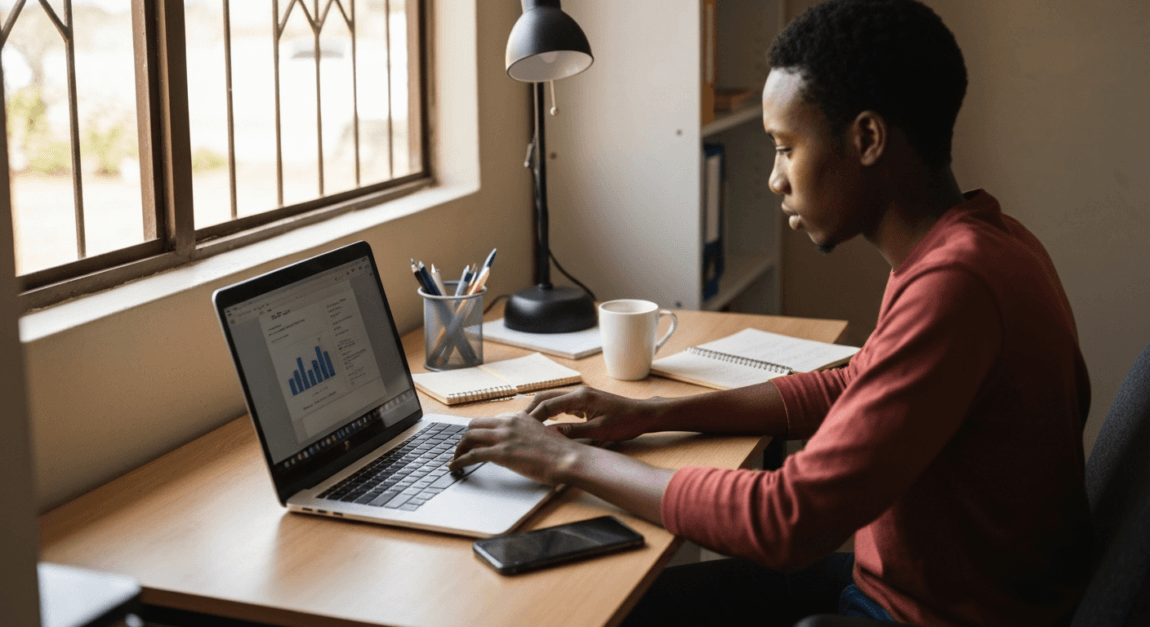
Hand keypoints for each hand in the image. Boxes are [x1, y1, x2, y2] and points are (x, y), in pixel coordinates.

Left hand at [448, 412, 584, 484]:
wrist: (567, 458)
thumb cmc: (559, 452)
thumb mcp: (541, 435)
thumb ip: (526, 435)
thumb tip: (519, 444)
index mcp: (518, 418)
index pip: (489, 421)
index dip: (479, 432)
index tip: (475, 440)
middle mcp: (508, 423)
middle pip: (474, 425)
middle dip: (465, 437)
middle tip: (461, 449)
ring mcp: (503, 437)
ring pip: (469, 437)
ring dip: (458, 449)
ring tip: (455, 459)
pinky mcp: (501, 453)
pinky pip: (472, 454)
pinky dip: (459, 460)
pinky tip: (454, 467)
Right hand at [525, 386, 663, 441]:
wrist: (643, 415)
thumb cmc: (625, 422)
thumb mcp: (599, 431)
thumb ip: (574, 432)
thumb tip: (551, 434)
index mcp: (580, 397)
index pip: (548, 404)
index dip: (533, 416)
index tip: (521, 428)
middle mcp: (579, 393)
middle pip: (546, 398)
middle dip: (531, 411)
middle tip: (518, 425)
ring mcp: (581, 396)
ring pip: (552, 400)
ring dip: (540, 411)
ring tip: (527, 425)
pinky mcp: (584, 402)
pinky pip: (562, 405)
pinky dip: (551, 412)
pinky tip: (545, 424)